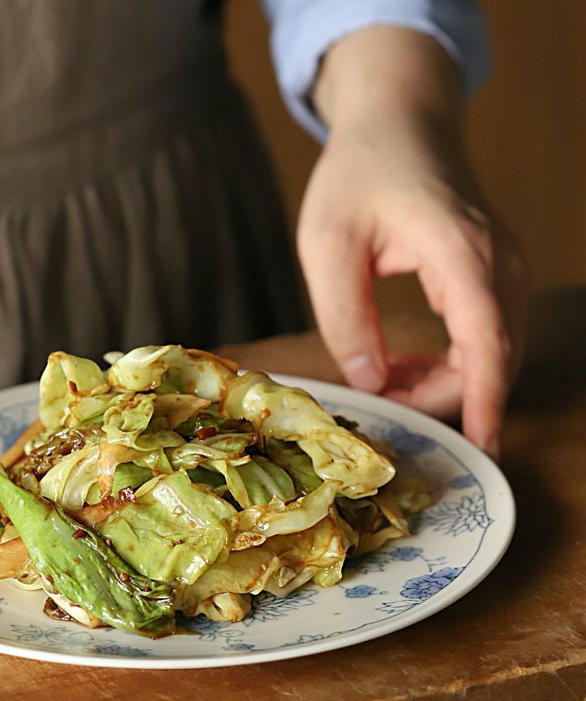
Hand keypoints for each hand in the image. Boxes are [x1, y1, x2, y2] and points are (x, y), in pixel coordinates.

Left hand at [298, 28, 526, 458]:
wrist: (398, 123)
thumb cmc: (358, 174)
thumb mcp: (326, 243)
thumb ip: (343, 315)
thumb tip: (369, 381)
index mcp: (460, 251)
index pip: (486, 342)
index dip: (484, 401)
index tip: (480, 448)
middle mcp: (498, 263)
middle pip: (492, 358)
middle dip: (440, 398)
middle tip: (380, 405)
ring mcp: (502, 268)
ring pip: (491, 353)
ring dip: (441, 383)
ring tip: (382, 378)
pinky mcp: (492, 275)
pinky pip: (482, 336)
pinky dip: (448, 363)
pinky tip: (400, 362)